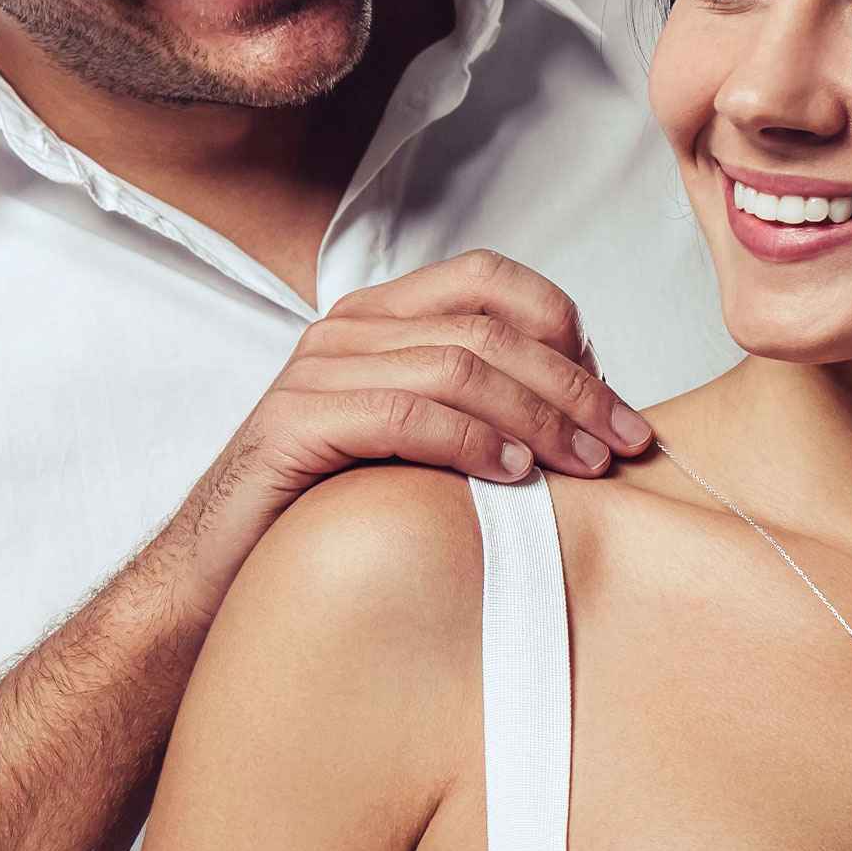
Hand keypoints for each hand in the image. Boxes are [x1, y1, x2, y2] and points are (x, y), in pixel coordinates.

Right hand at [159, 249, 651, 621]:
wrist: (225, 571)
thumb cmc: (338, 510)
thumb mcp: (426, 444)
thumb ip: (485, 408)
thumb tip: (589, 407)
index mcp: (383, 317)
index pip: (489, 278)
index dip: (563, 323)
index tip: (613, 395)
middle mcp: (348, 328)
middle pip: (487, 329)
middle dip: (572, 386)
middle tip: (625, 442)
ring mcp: (317, 369)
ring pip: (456, 367)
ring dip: (537, 417)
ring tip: (584, 466)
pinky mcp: (294, 421)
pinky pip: (405, 415)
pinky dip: (471, 441)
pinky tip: (516, 476)